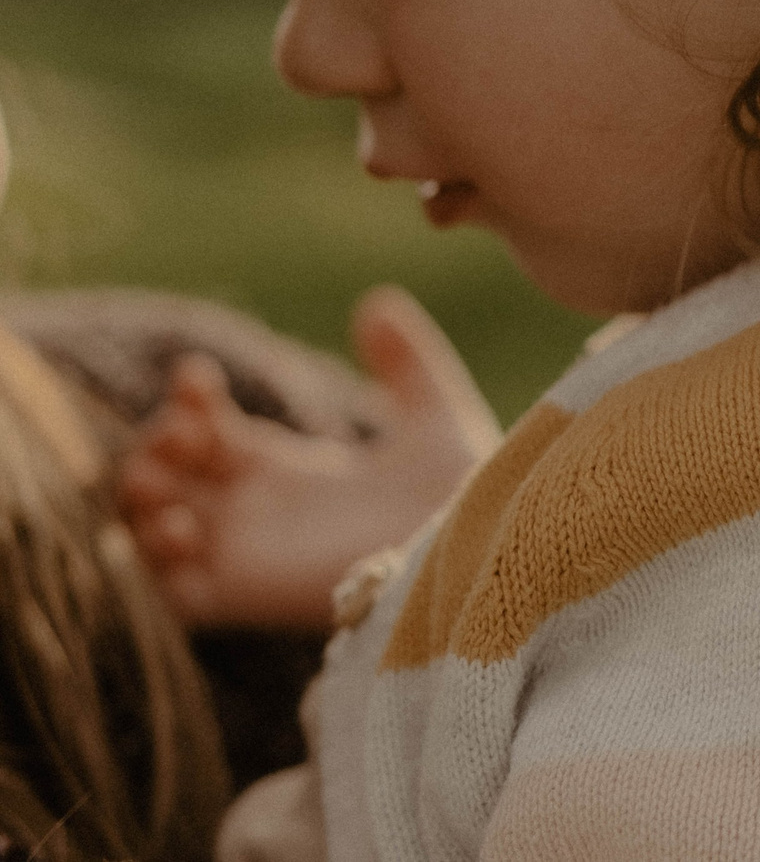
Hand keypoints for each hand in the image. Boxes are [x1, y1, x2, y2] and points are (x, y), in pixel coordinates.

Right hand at [118, 286, 500, 630]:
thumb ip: (406, 361)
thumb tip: (377, 302)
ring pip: (152, 532)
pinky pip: (172, 593)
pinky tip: (185, 527)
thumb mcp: (433, 412)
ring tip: (171, 484)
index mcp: (290, 469)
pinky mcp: (247, 596)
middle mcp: (259, 512)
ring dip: (141, 501)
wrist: (481, 550)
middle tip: (184, 430)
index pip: (209, 430)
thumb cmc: (463, 492)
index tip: (195, 376)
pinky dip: (155, 563)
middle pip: (167, 477)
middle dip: (154, 447)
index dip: (187, 401)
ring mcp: (248, 555)